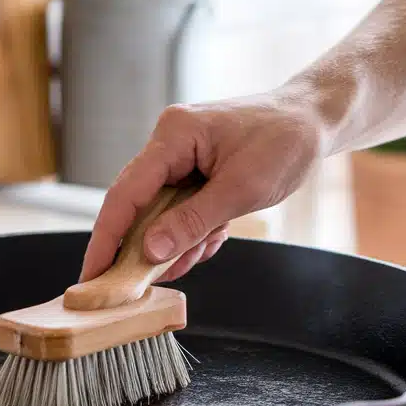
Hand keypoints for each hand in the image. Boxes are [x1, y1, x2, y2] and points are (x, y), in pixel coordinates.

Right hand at [79, 89, 326, 283]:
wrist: (314, 119)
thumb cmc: (285, 142)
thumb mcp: (242, 189)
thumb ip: (193, 221)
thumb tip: (150, 250)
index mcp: (174, 135)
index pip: (125, 193)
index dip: (106, 238)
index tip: (92, 275)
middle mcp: (169, 143)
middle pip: (136, 205)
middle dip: (142, 248)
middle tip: (135, 286)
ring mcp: (180, 156)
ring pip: (161, 213)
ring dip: (178, 242)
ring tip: (202, 250)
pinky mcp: (194, 169)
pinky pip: (180, 209)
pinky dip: (194, 231)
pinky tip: (214, 238)